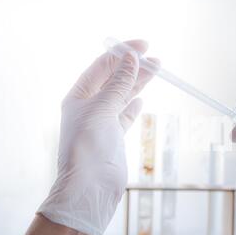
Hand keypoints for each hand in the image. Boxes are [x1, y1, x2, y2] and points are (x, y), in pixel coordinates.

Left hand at [38, 40, 158, 234]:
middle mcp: (89, 107)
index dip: (121, 54)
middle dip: (133, 67)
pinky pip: (125, 116)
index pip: (102, 67)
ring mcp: (102, 123)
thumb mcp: (103, 109)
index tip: (142, 46)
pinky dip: (133, 106)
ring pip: (123, 96)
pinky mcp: (114, 137)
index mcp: (79, 96)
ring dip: (138, 83)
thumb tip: (130, 58)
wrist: (90, 188)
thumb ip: (118, 84)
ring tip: (156, 71)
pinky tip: (141, 99)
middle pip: (114, 80)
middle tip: (155, 59)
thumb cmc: (89, 148)